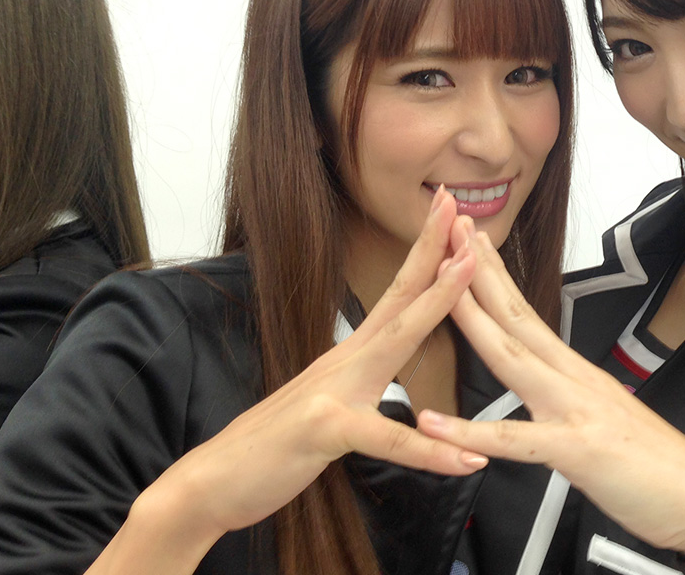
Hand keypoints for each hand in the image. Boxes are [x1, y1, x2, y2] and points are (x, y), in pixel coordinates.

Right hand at [93, 189, 484, 572]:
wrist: (213, 482)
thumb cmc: (276, 444)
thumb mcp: (330, 401)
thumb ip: (360, 376)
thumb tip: (385, 360)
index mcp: (353, 354)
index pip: (398, 293)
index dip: (425, 252)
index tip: (451, 214)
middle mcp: (346, 361)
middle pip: (400, 294)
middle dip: (433, 247)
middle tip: (458, 202)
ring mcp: (332, 391)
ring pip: (395, 339)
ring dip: (437, 302)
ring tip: (471, 270)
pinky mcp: (324, 431)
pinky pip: (385, 438)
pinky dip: (430, 451)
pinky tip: (468, 460)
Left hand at [417, 218, 684, 557]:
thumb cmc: (659, 468)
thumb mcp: (604, 422)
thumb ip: (572, 402)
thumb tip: (549, 394)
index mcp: (577, 374)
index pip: (527, 315)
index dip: (495, 276)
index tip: (470, 241)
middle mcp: (575, 380)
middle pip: (517, 317)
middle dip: (479, 271)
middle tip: (451, 226)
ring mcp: (576, 410)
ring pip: (514, 358)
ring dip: (472, 319)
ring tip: (437, 286)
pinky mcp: (577, 451)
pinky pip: (513, 441)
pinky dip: (469, 431)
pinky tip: (432, 422)